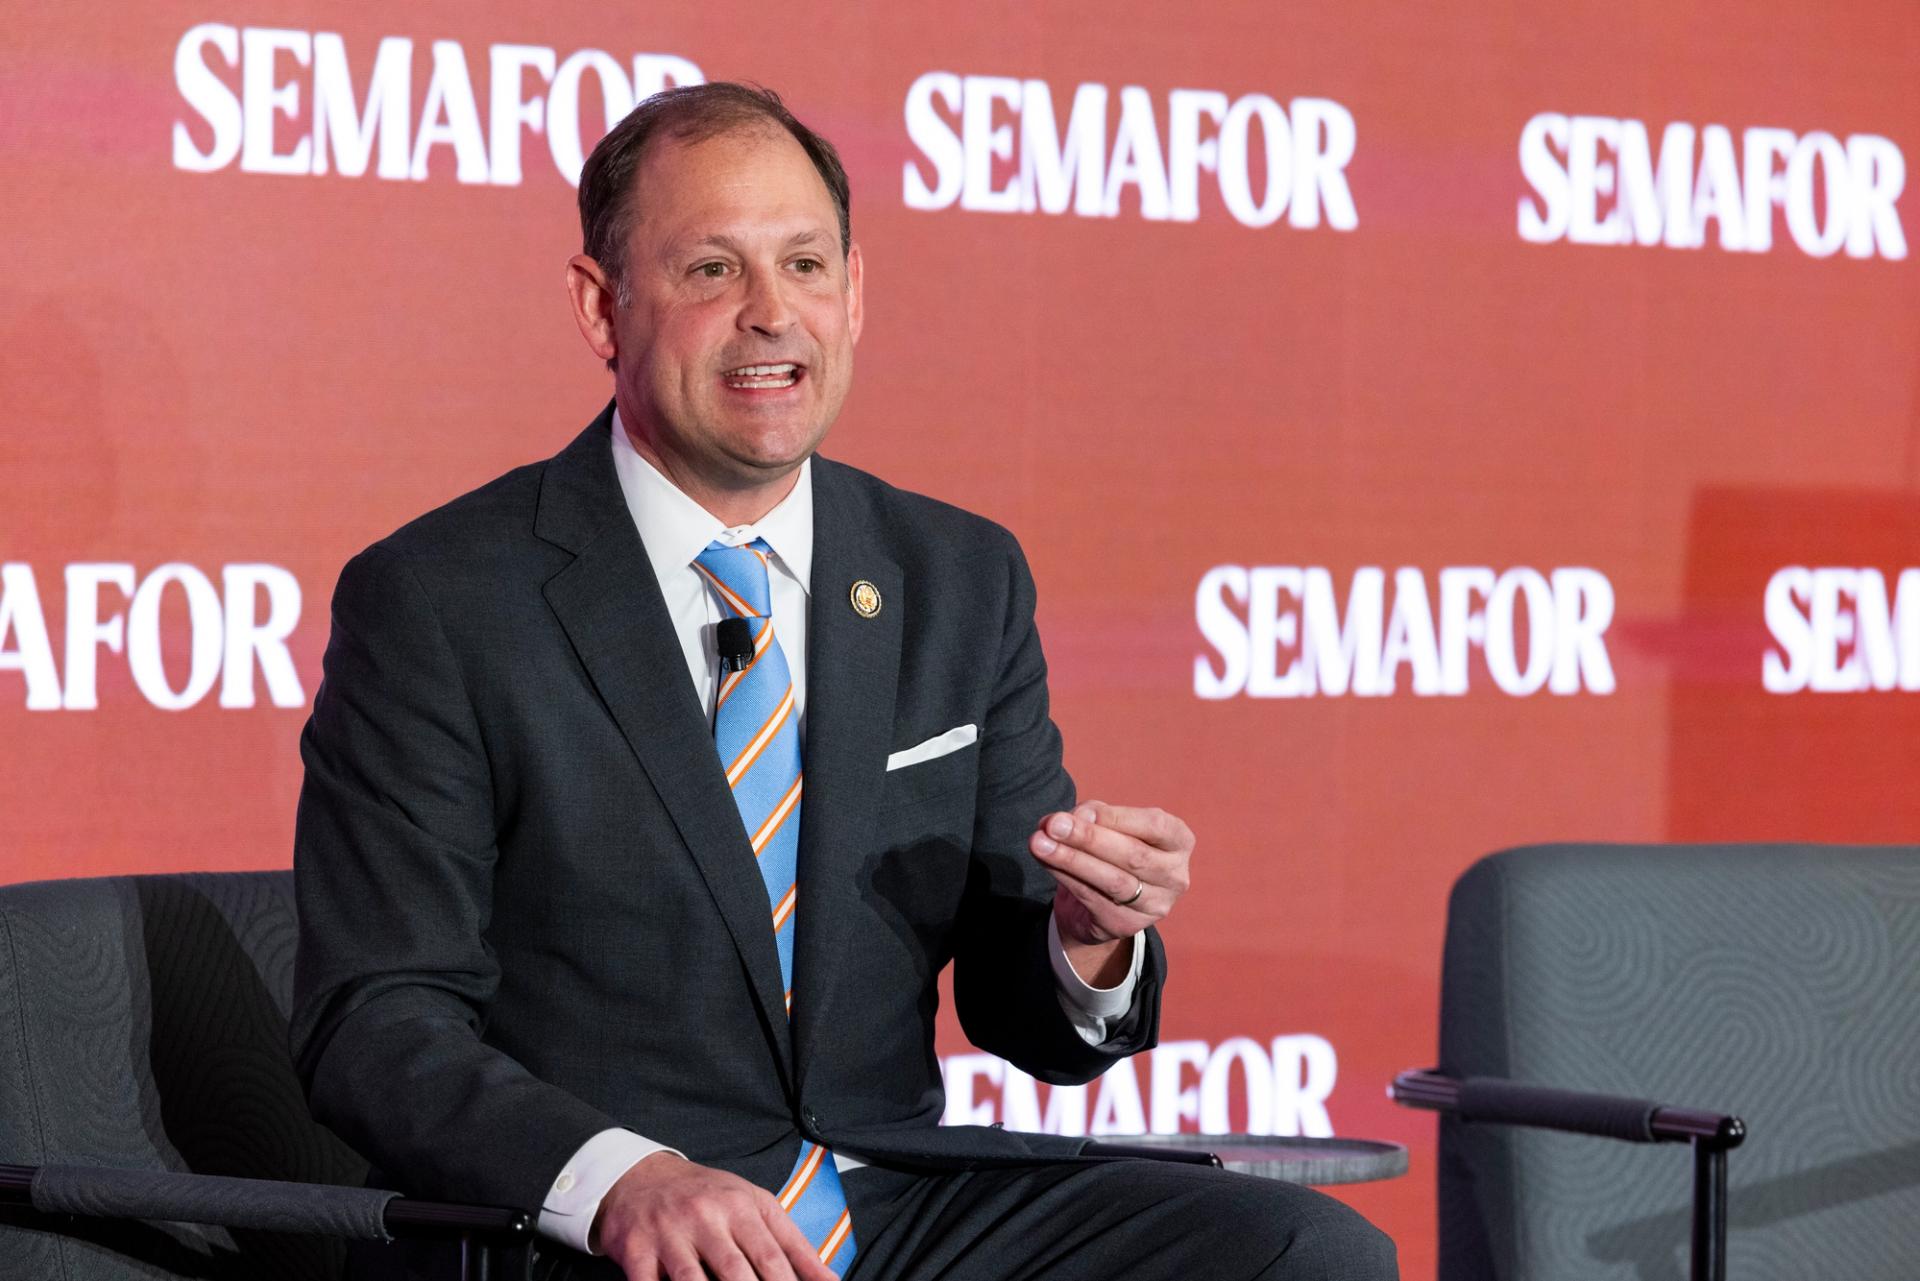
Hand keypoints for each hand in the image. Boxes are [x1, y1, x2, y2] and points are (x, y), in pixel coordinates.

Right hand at [591, 1151, 838, 1280]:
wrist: (640, 1175)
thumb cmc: (706, 1194)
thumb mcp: (754, 1204)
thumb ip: (792, 1243)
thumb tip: (829, 1280)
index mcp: (740, 1207)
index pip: (771, 1257)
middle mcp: (705, 1218)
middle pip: (735, 1272)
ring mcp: (669, 1235)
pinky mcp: (636, 1250)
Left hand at [1028, 801, 1193, 981]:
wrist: (1103, 899)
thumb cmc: (1111, 847)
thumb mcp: (1108, 824)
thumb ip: (1095, 815)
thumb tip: (1079, 817)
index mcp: (1178, 841)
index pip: (1154, 825)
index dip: (1116, 818)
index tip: (1079, 812)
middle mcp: (1175, 876)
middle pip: (1133, 855)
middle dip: (1088, 838)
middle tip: (1053, 825)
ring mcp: (1155, 904)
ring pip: (1113, 880)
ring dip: (1072, 860)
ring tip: (1039, 843)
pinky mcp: (1128, 924)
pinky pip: (1093, 898)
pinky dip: (1066, 877)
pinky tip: (1046, 861)